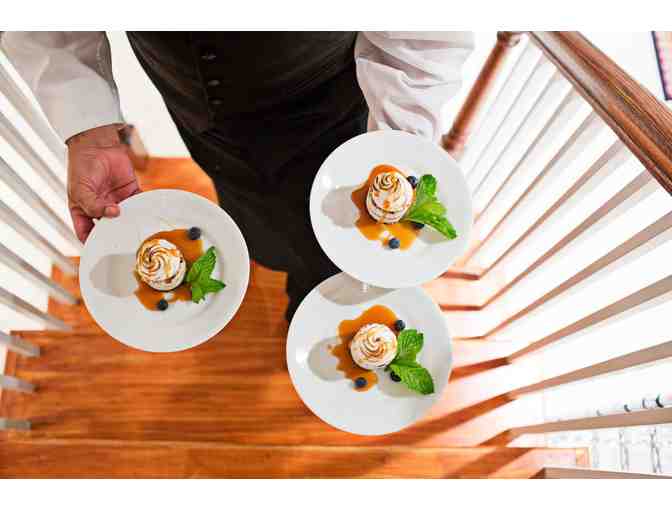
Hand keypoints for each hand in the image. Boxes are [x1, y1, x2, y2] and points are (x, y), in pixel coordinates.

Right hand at [66, 124, 140, 241]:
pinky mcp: (131, 193)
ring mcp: (116, 202)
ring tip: (136, 230)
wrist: (97, 146)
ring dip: (131, 224)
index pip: (87, 233)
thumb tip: (113, 214)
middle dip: (116, 235)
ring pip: (126, 219)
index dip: (93, 243)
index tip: (102, 250)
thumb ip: (93, 205)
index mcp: (84, 211)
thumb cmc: (82, 167)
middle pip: (109, 228)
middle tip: (124, 241)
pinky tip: (146, 215)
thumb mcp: (81, 190)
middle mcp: (101, 209)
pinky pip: (139, 204)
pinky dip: (143, 210)